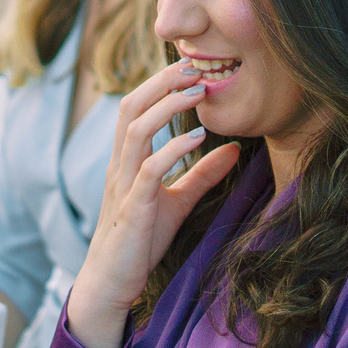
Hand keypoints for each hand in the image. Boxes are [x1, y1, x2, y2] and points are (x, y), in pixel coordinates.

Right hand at [62, 62, 241, 347]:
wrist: (112, 282)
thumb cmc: (139, 242)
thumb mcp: (177, 202)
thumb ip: (202, 176)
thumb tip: (235, 150)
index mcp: (127, 161)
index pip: (135, 107)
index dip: (159, 83)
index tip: (191, 67)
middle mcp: (120, 166)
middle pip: (130, 107)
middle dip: (161, 82)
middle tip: (195, 65)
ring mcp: (123, 186)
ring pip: (135, 131)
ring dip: (167, 107)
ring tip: (198, 92)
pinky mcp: (133, 210)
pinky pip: (148, 170)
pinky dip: (173, 149)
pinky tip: (197, 138)